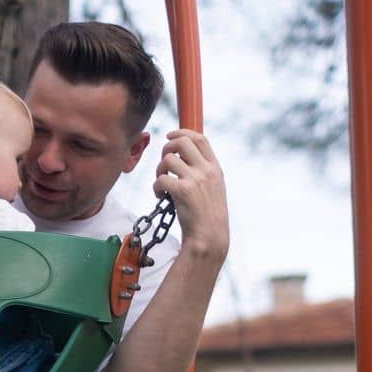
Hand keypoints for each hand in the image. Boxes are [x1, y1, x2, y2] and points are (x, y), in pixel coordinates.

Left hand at [152, 128, 228, 261]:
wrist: (209, 238)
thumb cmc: (208, 217)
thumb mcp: (213, 189)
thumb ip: (202, 172)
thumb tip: (182, 158)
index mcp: (215, 168)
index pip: (200, 138)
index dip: (182, 133)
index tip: (170, 136)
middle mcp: (206, 170)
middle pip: (182, 142)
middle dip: (166, 148)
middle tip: (163, 164)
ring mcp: (195, 180)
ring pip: (168, 159)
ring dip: (159, 170)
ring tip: (162, 184)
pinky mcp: (182, 191)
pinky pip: (161, 179)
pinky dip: (156, 187)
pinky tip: (160, 197)